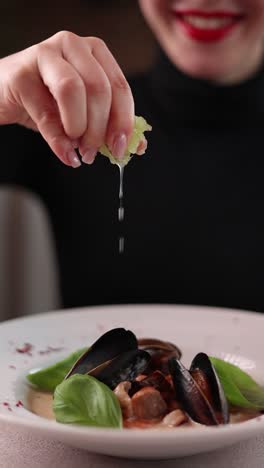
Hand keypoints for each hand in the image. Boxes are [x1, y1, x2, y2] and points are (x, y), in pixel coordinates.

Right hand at [0, 31, 134, 166]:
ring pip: (72, 89)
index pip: (119, 87)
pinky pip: (45, 112)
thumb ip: (110, 125)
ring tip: (78, 149)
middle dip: (100, 128)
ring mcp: (45, 55)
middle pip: (99, 88)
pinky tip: (66, 154)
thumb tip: (138, 147)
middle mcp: (72, 46)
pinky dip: (58, 141)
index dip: (124, 122)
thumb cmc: (48, 100)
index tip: (120, 148)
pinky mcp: (21, 74)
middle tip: (94, 153)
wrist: (6, 95)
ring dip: (80, 128)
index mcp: (94, 52)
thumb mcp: (83, 112)